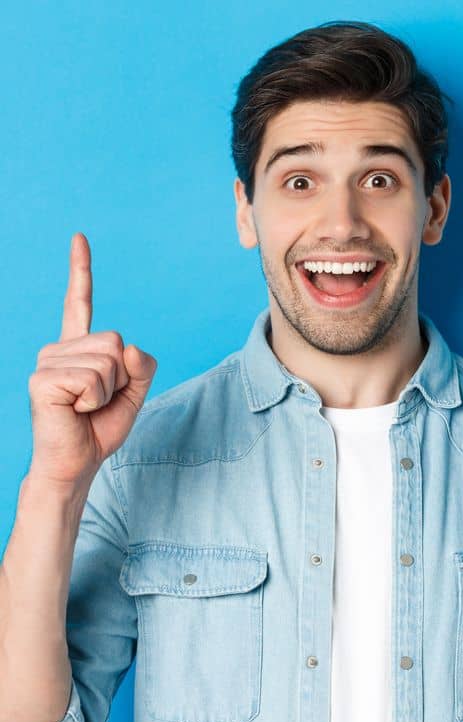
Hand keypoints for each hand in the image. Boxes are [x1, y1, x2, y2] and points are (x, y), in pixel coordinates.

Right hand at [25, 233, 157, 492]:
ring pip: (108, 361)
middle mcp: (58, 349)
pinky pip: (93, 379)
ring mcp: (46, 362)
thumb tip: (127, 347)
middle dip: (121, 377)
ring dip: (109, 391)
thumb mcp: (134, 392)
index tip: (79, 238)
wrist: (76, 463)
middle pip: (116, 341)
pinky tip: (75, 410)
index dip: (80, 270)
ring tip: (86, 407)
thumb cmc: (100, 428)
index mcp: (77, 348)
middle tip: (99, 401)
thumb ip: (141, 365)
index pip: (78, 302)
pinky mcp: (42, 380)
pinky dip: (95, 400)